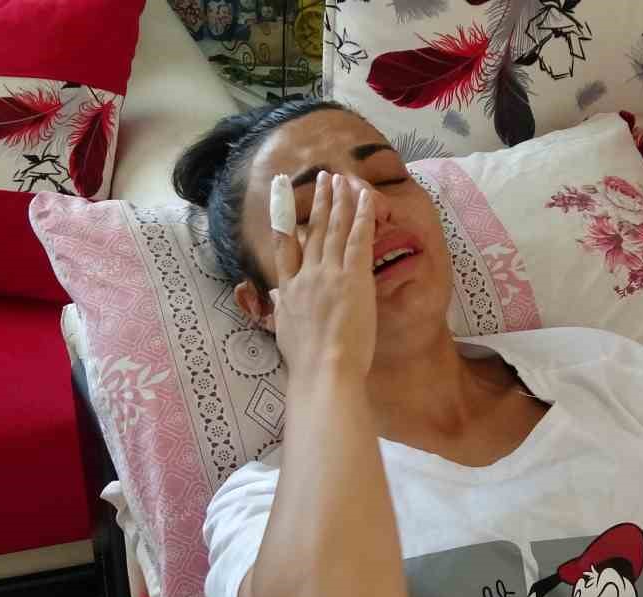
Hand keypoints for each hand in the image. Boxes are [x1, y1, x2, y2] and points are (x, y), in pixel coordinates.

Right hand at [271, 171, 381, 381]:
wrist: (323, 372)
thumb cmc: (306, 363)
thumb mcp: (284, 333)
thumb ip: (283, 311)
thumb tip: (278, 300)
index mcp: (288, 289)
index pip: (284, 246)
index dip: (283, 218)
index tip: (282, 198)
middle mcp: (305, 275)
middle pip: (311, 230)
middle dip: (318, 201)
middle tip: (322, 178)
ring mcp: (329, 274)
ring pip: (333, 228)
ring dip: (338, 200)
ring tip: (340, 178)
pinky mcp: (353, 278)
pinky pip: (358, 239)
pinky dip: (361, 215)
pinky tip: (364, 196)